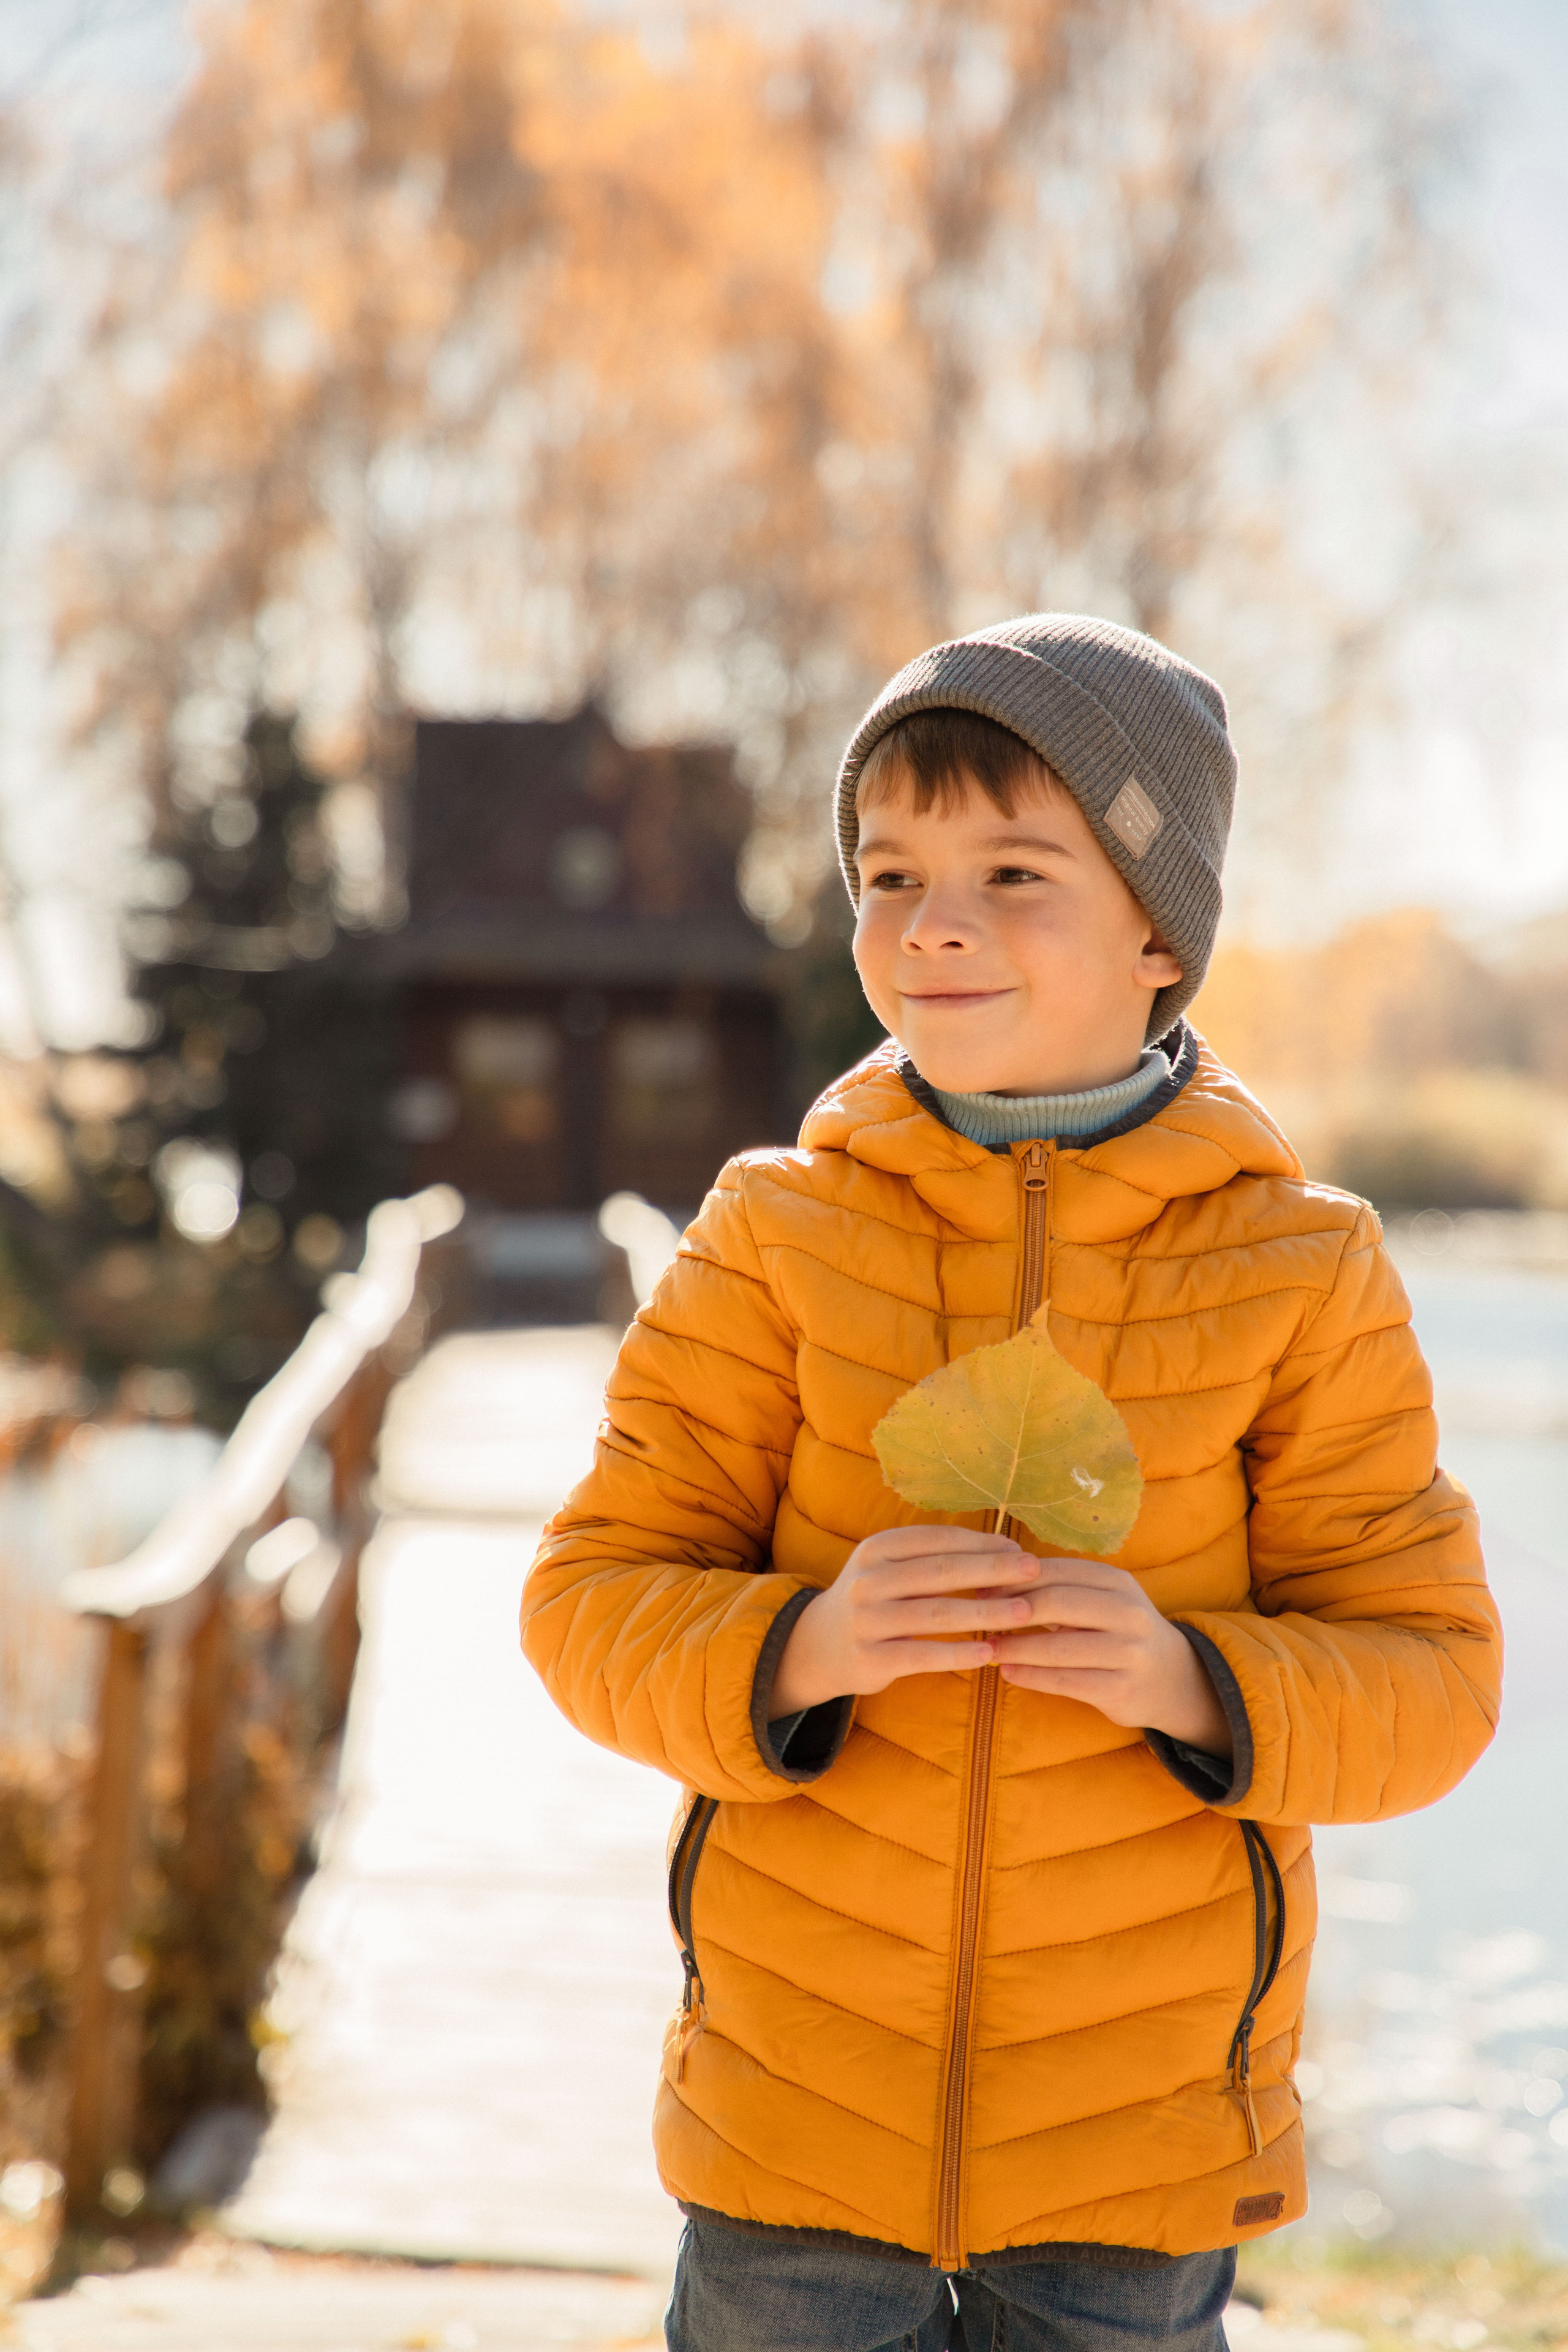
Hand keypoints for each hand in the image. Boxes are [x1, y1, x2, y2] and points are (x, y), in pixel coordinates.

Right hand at [769, 1526, 1040, 1717]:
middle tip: (1034, 1570)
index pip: (936, 1540)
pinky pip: (922, 1655)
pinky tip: (989, 1652)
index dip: (980, 1543)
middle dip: (991, 1570)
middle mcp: (869, 1580)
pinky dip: (957, 1653)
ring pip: (935, 1614)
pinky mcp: (870, 1659)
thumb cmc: (874, 1601)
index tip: (1019, 1550)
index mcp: (877, 1549)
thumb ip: (935, 1557)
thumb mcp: (890, 1568)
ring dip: (985, 1611)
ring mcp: (867, 1621)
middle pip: (940, 1572)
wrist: (817, 1646)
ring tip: (1024, 1612)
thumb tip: (1005, 1550)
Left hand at [991, 1557, 1231, 1753]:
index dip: (1015, 1579)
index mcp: (1117, 1582)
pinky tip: (1007, 1673)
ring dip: (1015, 1647)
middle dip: (1011, 1610)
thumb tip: (993, 1581)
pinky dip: (1031, 1676)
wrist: (1172, 1678)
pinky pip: (1065, 1680)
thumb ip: (1058, 1589)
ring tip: (988, 1648)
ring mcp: (1127, 1652)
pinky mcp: (1121, 1689)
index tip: (981, 1586)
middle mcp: (1127, 1612)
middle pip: (1056, 1604)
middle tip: (978, 1616)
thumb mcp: (1101, 1600)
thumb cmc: (1119, 1631)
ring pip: (1058, 1647)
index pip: (1057, 1571)